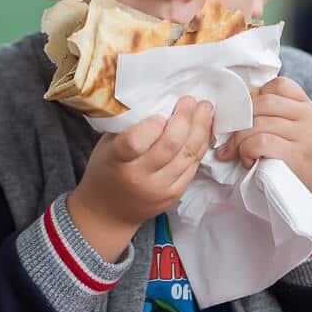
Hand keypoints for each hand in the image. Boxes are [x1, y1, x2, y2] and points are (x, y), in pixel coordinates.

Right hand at [68, 97, 213, 261]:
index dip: (151, 126)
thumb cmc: (106, 170)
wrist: (108, 213)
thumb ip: (128, 127)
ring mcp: (160, 188)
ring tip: (205, 109)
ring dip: (200, 129)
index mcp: (118, 161)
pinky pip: (193, 167)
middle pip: (170, 145)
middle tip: (191, 100)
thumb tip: (158, 99)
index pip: (135, 142)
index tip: (161, 112)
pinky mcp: (174, 195)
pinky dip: (200, 146)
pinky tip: (203, 129)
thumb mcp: (106, 146)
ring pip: (188, 155)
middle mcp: (140, 177)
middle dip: (185, 119)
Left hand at [213, 77, 311, 217]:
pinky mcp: (297, 155)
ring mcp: (306, 135)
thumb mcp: (278, 126)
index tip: (247, 117)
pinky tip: (248, 161)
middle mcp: (309, 116)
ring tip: (241, 153)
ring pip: (258, 124)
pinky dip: (246, 152)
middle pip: (262, 104)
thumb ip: (262, 110)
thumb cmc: (280, 154)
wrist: (297, 189)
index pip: (276, 85)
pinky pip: (260, 142)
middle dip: (239, 122)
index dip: (253, 98)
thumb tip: (228, 102)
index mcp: (303, 104)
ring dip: (240, 141)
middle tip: (230, 139)